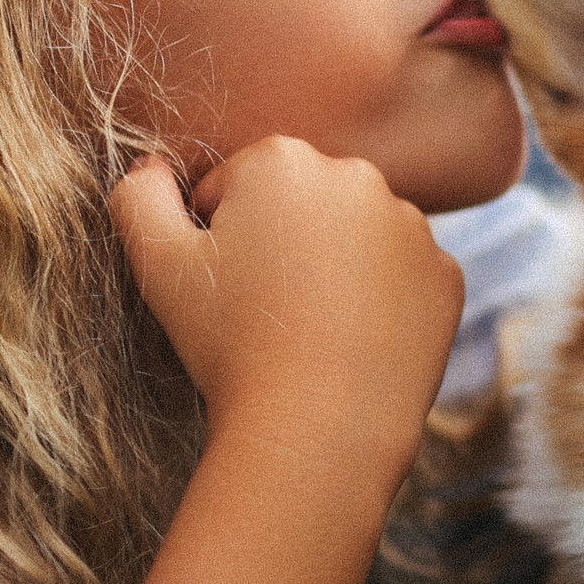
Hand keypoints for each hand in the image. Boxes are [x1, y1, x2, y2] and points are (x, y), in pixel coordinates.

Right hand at [107, 139, 462, 451]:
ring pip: (355, 239)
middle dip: (281, 244)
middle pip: (301, 205)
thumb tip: (150, 167)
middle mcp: (357, 176)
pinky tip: (355, 342)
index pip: (236, 188)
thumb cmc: (230, 343)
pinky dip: (382, 303)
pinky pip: (402, 280)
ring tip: (311, 330)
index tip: (225, 290)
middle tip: (267, 312)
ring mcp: (412, 226)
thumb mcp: (157, 265)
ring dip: (334, 269)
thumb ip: (138, 199)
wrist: (317, 425)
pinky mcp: (445, 275)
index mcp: (283, 158)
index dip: (217, 241)